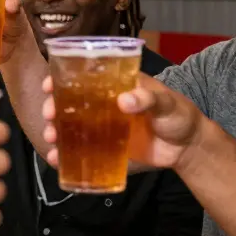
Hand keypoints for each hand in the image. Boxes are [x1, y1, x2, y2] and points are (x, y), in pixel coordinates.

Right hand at [39, 73, 205, 171]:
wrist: (188, 148)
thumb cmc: (179, 115)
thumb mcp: (166, 102)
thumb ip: (149, 98)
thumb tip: (124, 100)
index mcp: (116, 86)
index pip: (84, 76)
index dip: (62, 78)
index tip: (48, 84)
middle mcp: (105, 105)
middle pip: (71, 103)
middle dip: (54, 108)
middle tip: (48, 115)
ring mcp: (104, 128)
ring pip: (72, 128)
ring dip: (56, 131)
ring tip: (51, 138)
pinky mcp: (107, 150)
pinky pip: (83, 152)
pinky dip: (67, 155)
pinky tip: (56, 159)